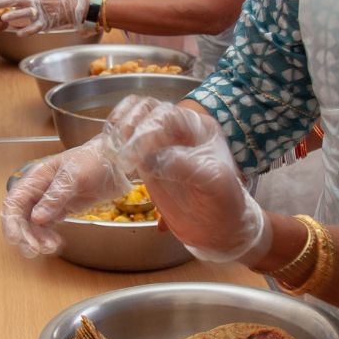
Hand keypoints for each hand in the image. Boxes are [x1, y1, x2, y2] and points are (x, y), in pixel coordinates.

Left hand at [0, 0, 88, 32]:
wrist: (71, 4)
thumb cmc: (52, 0)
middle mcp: (33, 1)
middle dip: (2, 2)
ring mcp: (40, 12)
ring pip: (26, 12)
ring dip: (14, 15)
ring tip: (4, 19)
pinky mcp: (46, 22)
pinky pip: (36, 27)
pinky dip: (28, 30)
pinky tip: (19, 34)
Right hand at [0, 137, 131, 256]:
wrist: (116, 162)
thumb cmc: (93, 160)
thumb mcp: (74, 176)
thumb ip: (55, 196)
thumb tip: (37, 217)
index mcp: (36, 178)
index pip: (14, 202)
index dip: (11, 221)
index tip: (15, 238)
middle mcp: (39, 191)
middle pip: (21, 217)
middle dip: (24, 235)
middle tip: (34, 250)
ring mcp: (49, 202)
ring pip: (33, 226)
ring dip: (36, 239)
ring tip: (49, 248)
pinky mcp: (61, 210)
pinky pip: (47, 228)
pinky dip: (47, 238)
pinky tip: (55, 244)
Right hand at [103, 98, 269, 264]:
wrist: (219, 228)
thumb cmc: (224, 203)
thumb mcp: (214, 182)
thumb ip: (186, 167)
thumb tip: (151, 159)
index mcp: (199, 128)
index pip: (168, 114)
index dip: (149, 128)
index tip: (137, 153)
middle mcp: (178, 131)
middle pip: (146, 110)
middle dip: (130, 126)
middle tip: (123, 154)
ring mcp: (161, 145)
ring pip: (134, 121)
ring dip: (119, 131)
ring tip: (115, 154)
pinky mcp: (147, 161)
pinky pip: (127, 143)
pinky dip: (115, 145)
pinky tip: (113, 159)